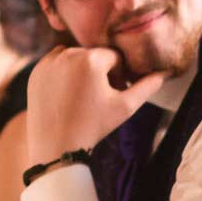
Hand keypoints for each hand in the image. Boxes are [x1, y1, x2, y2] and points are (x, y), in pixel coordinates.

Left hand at [24, 46, 165, 165]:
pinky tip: (67, 96)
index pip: (115, 58)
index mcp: (91, 58)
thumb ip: (147, 87)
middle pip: (95, 55)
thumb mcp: (125, 107)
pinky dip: (63, 74)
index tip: (116, 95)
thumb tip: (165, 73)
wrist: (55, 147)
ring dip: (82, 70)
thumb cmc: (93, 126)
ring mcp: (48, 62)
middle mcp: (68, 53)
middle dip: (101, 72)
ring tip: (84, 96)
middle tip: (100, 98)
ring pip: (75, 57)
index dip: (119, 76)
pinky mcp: (35, 71)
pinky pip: (56, 64)